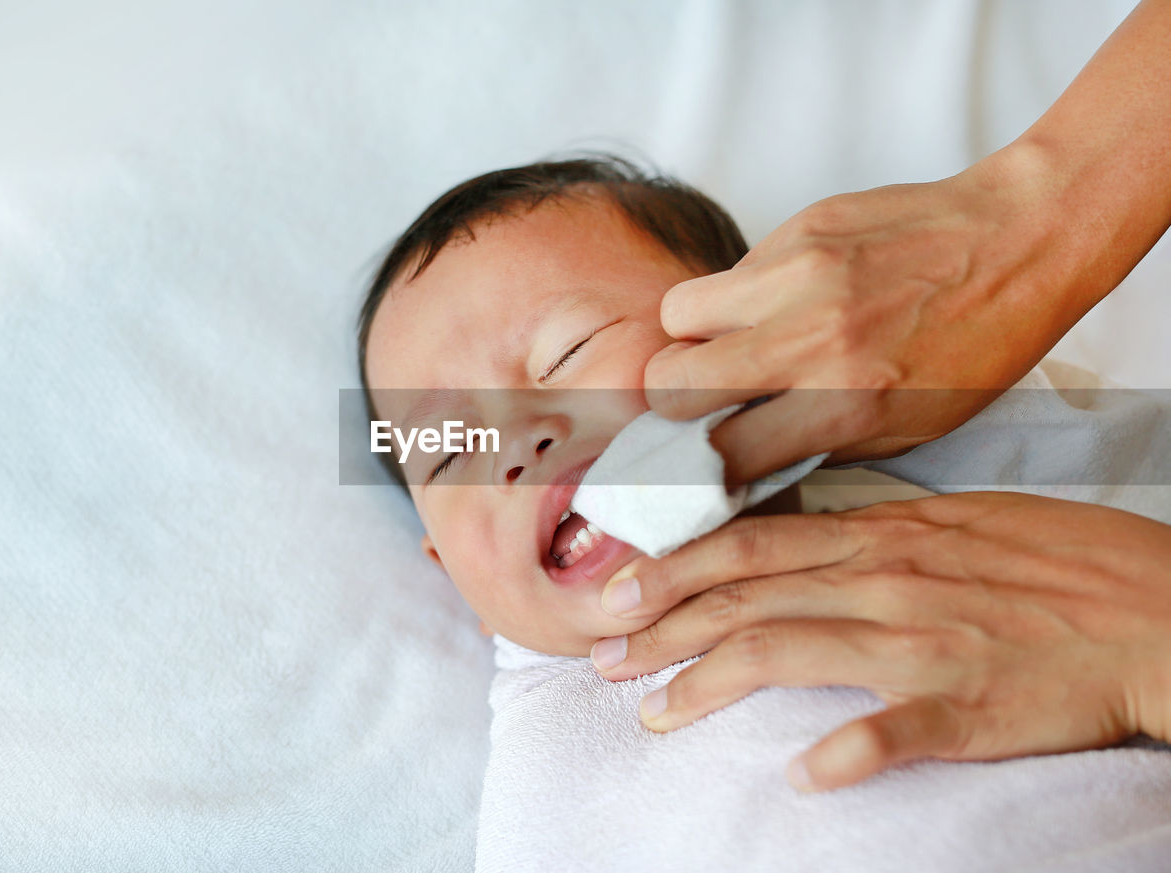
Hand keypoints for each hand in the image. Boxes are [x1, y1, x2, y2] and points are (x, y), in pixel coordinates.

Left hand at [588, 492, 1170, 790]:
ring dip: (708, 686)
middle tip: (603, 657)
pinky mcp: (967, 707)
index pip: (749, 546)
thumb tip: (800, 543)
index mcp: (880, 537)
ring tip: (655, 712)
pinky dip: (842, 754)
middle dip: (662, 629)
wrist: (1154, 610)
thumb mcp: (953, 522)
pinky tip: (800, 775)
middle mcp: (884, 582)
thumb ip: (869, 533)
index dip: (673, 570)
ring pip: (786, 654)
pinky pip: (892, 733)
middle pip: (745, 600)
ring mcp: (922, 644)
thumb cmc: (1056, 562)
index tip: (616, 594)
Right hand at [645, 163, 1069, 485]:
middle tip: (703, 400)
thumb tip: (741, 459)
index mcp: (846, 403)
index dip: (692, 468)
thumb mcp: (912, 427)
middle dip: (674, 401)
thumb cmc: (978, 344)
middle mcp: (812, 339)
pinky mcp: (797, 229)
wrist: (1023, 239)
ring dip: (694, 338)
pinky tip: (785, 301)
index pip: (719, 452)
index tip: (692, 467)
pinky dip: (739, 296)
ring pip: (677, 317)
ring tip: (737, 342)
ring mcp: (797, 276)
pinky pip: (729, 272)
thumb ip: (818, 444)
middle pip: (671, 382)